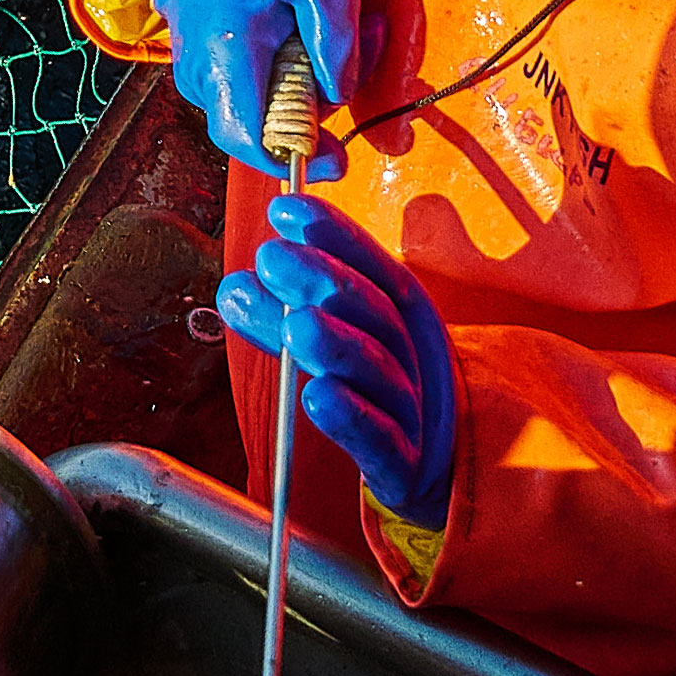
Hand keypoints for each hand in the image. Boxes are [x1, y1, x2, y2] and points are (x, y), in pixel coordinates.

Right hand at [154, 0, 360, 179]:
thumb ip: (336, 39)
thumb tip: (339, 95)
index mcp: (228, 56)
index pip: (248, 141)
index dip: (293, 159)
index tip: (335, 158)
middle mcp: (201, 75)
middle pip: (264, 126)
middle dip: (317, 105)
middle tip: (361, 47)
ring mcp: (194, 73)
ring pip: (257, 107)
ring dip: (303, 82)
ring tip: (330, 25)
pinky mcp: (198, 65)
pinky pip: (246, 87)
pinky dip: (281, 70)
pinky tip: (299, 29)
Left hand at [216, 195, 456, 528]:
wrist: (439, 465)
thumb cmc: (382, 393)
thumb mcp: (347, 342)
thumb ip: (294, 311)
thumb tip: (237, 282)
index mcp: (403, 317)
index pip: (371, 266)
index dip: (332, 235)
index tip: (284, 210)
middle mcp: (411, 355)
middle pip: (372, 313)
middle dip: (324, 279)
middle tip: (273, 256)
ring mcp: (411, 409)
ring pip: (376, 371)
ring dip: (335, 343)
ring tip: (295, 322)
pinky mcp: (403, 464)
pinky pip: (379, 440)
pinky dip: (350, 418)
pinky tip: (317, 396)